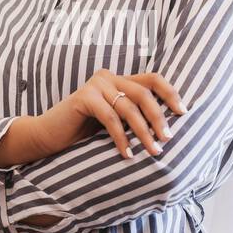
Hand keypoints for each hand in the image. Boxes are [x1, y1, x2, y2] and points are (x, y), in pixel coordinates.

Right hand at [34, 69, 186, 160]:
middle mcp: (109, 77)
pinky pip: (110, 118)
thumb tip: (168, 130)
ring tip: (153, 151)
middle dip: (159, 118)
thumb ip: (133, 117)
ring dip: (143, 132)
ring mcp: (96, 85)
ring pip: (129, 108)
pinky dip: (121, 137)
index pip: (153, 79)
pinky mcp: (84, 98)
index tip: (183, 112)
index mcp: (120, 80)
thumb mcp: (114, 122)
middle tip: (168, 139)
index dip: (170, 93)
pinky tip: (127, 154)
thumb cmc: (83, 133)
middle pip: (144, 93)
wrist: (48, 136)